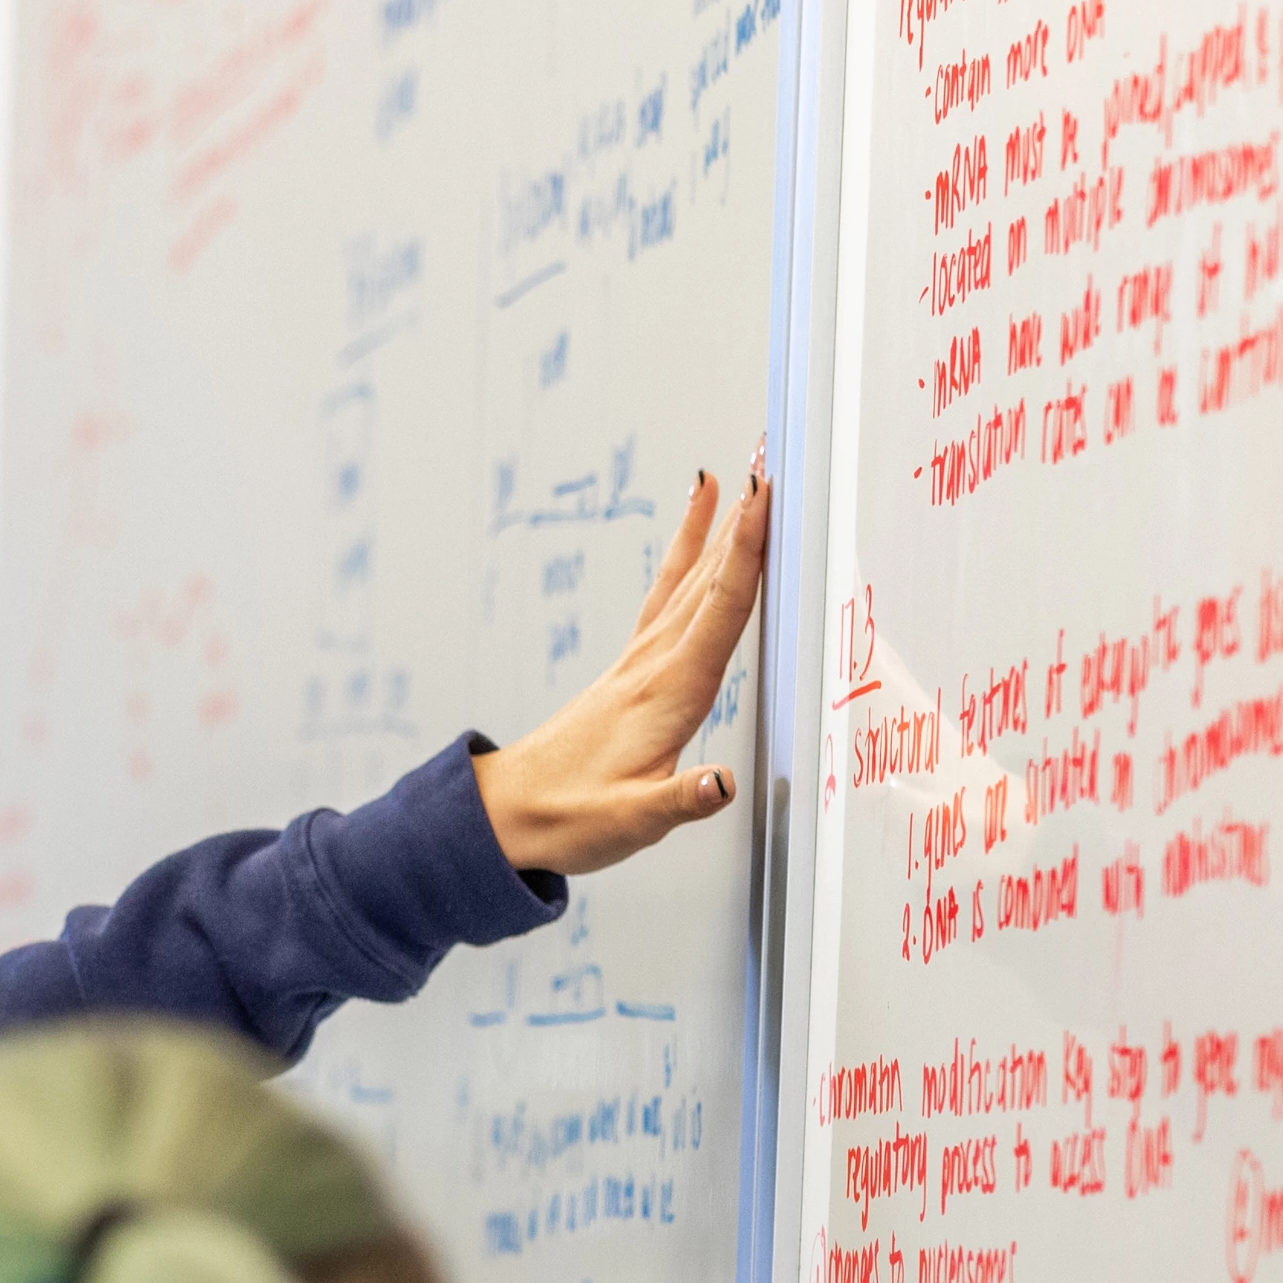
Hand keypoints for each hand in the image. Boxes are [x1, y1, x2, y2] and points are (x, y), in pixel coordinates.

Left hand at [471, 452, 778, 877]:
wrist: (509, 815)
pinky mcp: (632, 668)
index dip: (746, 553)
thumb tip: (720, 784)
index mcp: (668, 695)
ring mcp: (640, 661)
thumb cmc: (569, 818)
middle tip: (772, 459)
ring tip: (745, 473)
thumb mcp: (630, 823)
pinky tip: (697, 526)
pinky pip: (667, 595)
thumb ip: (680, 801)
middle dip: (744, 520)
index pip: (718, 612)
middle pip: (709, 580)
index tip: (766, 497)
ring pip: (689, 580)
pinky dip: (687, 555)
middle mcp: (654, 665)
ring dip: (720, 527)